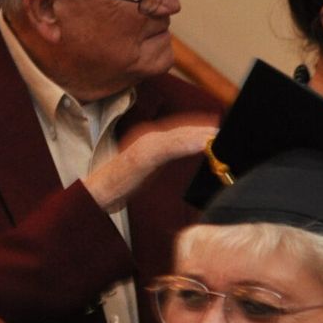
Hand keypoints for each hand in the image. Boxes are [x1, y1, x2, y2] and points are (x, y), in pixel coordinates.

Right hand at [85, 115, 217, 213]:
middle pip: (181, 129)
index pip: (180, 130)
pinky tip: (202, 144)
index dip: (200, 127)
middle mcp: (145, 137)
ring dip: (198, 133)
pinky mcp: (138, 157)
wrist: (96, 196)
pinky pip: (166, 148)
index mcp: (150, 140)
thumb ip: (164, 158)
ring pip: (175, 136)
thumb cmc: (122, 184)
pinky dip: (185, 144)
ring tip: (218, 134)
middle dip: (204, 128)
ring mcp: (141, 145)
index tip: (221, 128)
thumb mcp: (148, 169)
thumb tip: (189, 154)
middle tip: (226, 130)